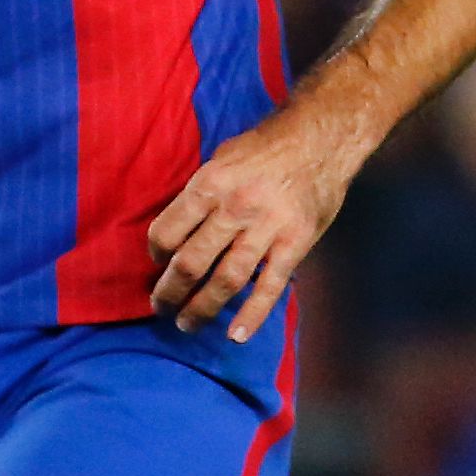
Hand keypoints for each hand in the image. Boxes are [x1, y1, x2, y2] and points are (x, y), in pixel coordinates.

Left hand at [144, 103, 369, 339]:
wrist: (320, 140)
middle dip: (170, 290)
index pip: (167, 231)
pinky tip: (236, 335)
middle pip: (191, 261)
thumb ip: (200, 194)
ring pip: (226, 280)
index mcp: (208, 185)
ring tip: (186, 324)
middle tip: (159, 307)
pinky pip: (270, 287)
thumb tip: (178, 230)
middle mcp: (233, 209)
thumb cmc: (264, 148)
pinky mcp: (296, 244)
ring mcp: (266, 229)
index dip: (155, 254)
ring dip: (202, 307)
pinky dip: (253, 314)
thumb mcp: (220, 159)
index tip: (157, 263)